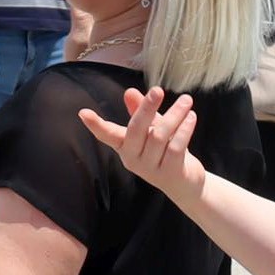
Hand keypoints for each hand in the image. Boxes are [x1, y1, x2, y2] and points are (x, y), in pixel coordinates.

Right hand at [76, 84, 204, 200]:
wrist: (184, 184)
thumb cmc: (164, 152)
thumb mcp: (152, 130)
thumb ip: (141, 112)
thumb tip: (129, 92)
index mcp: (125, 147)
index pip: (107, 135)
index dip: (96, 125)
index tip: (83, 113)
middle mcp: (134, 159)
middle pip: (136, 130)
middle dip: (146, 108)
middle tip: (157, 90)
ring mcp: (151, 168)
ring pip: (159, 136)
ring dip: (174, 115)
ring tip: (186, 99)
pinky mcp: (169, 172)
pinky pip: (176, 147)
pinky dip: (184, 130)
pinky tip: (191, 116)